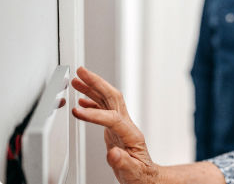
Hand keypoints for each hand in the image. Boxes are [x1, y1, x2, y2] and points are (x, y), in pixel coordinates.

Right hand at [72, 67, 158, 183]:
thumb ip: (123, 162)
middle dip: (97, 82)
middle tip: (81, 71)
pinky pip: (103, 109)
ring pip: (107, 99)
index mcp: (131, 134)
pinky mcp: (116, 127)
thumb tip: (114, 154)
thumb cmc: (140, 175)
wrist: (145, 176)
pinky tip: (82, 99)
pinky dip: (92, 102)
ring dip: (92, 87)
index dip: (95, 114)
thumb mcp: (133, 172)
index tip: (77, 111)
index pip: (113, 118)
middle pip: (112, 97)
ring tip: (77, 79)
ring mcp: (122, 124)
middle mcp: (127, 125)